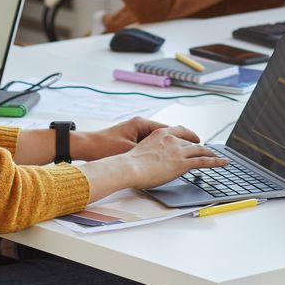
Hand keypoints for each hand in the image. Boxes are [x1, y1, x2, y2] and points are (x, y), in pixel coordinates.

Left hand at [75, 118, 191, 160]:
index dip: (186, 137)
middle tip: (198, 147)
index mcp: (142, 124)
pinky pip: (152, 143)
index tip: (198, 142)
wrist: (85, 146)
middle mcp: (140, 125)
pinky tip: (167, 158)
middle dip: (182, 139)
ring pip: (160, 138)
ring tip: (186, 153)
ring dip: (172, 145)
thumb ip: (149, 154)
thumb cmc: (105, 147)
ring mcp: (136, 131)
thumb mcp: (130, 152)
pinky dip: (161, 149)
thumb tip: (167, 160)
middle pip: (168, 131)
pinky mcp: (130, 139)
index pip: (170, 129)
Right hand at [115, 126, 228, 189]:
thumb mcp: (142, 149)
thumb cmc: (130, 163)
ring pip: (199, 150)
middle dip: (199, 147)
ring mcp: (178, 150)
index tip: (194, 138)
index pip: (180, 130)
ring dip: (210, 154)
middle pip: (191, 142)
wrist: (129, 167)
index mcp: (161, 133)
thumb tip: (154, 159)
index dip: (189, 135)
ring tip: (218, 157)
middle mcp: (172, 139)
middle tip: (206, 150)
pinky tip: (224, 163)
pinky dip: (216, 161)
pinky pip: (204, 161)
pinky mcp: (183, 163)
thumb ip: (152, 150)